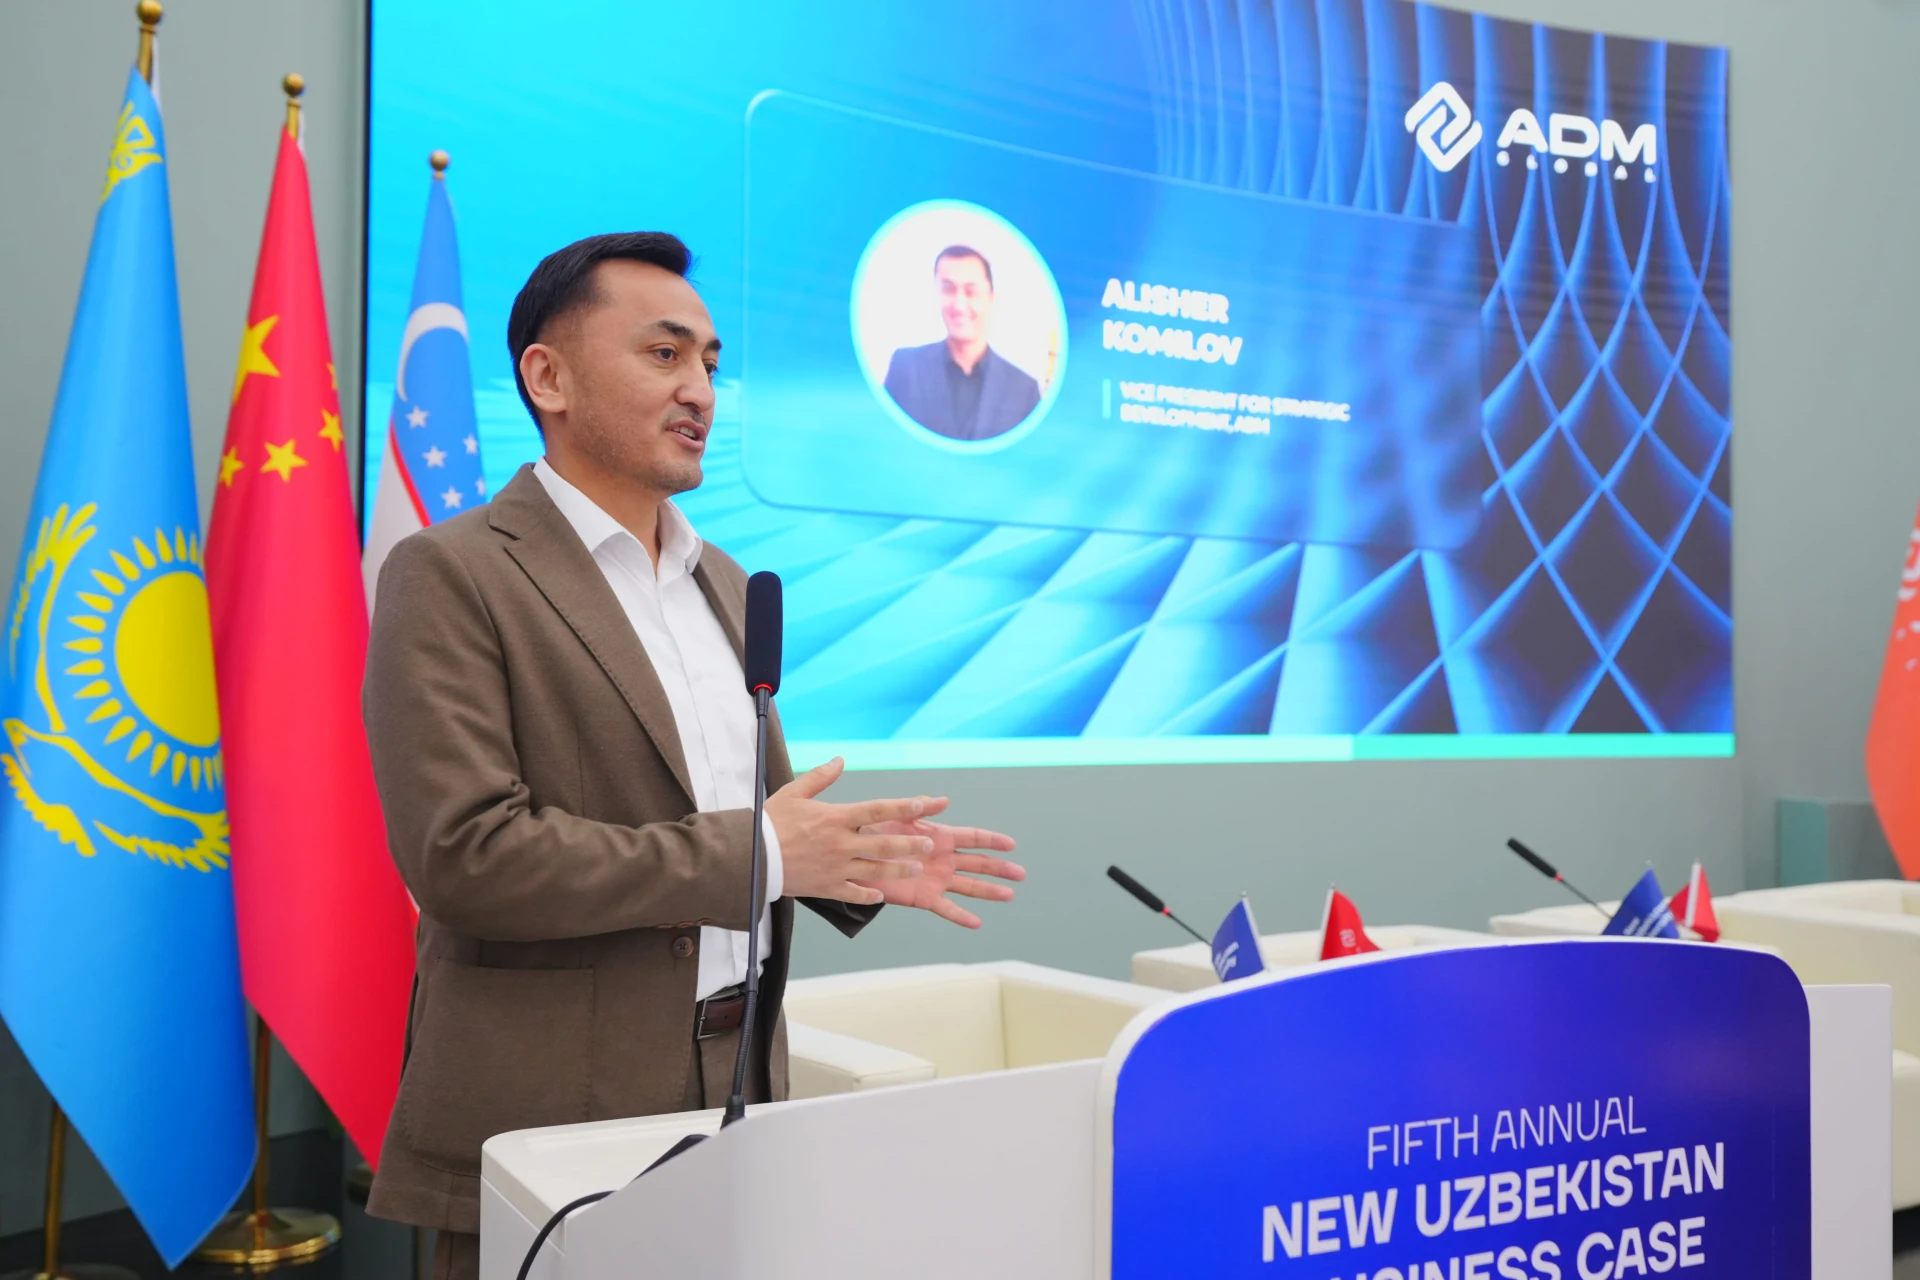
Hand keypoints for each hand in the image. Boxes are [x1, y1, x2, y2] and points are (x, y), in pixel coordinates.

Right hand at [765, 757, 943, 905]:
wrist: (749, 856)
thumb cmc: (769, 822)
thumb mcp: (793, 793)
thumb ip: (820, 777)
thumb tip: (839, 760)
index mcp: (835, 818)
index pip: (877, 810)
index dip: (904, 807)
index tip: (925, 804)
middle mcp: (841, 844)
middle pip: (885, 844)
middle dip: (911, 844)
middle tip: (930, 845)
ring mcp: (836, 868)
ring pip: (876, 871)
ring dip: (899, 870)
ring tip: (916, 869)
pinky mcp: (826, 887)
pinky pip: (854, 894)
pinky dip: (869, 895)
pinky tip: (881, 895)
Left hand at [854, 813, 1021, 928]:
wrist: (854, 855)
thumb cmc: (875, 831)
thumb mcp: (899, 814)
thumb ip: (921, 808)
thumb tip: (944, 800)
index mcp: (940, 837)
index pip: (973, 838)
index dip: (992, 840)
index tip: (1012, 844)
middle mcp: (943, 859)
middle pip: (978, 864)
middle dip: (999, 868)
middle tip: (1021, 874)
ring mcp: (936, 879)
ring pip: (969, 886)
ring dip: (989, 891)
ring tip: (1009, 896)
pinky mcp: (924, 897)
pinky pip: (946, 908)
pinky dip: (961, 916)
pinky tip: (976, 923)